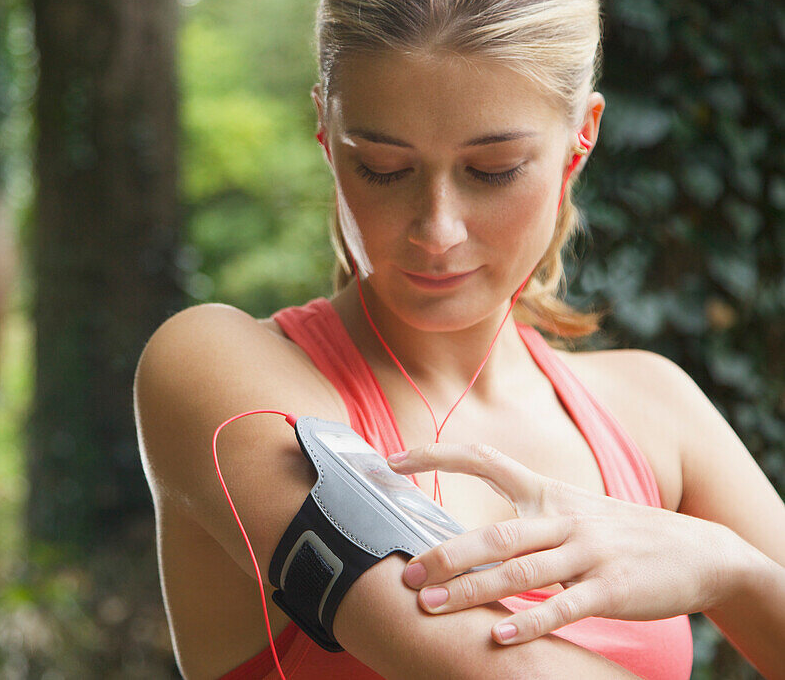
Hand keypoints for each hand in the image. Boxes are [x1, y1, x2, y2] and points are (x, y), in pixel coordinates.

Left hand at [387, 443, 754, 644]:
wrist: (701, 552)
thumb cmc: (620, 534)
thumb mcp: (571, 511)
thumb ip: (523, 519)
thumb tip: (467, 539)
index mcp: (548, 493)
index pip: (485, 460)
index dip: (437, 455)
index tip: (392, 459)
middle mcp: (564, 518)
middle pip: (495, 533)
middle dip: (446, 554)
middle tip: (405, 572)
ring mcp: (589, 553)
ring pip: (520, 571)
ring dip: (471, 589)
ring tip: (431, 604)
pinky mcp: (613, 588)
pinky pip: (564, 607)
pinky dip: (530, 623)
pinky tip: (499, 638)